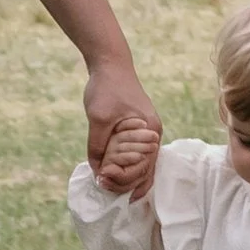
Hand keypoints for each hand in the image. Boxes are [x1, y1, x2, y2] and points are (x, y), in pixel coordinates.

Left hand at [83, 57, 161, 187]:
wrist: (111, 65)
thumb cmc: (107, 88)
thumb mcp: (98, 118)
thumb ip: (98, 146)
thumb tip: (97, 172)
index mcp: (150, 131)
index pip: (142, 167)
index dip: (122, 177)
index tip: (102, 177)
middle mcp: (153, 135)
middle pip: (145, 170)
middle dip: (124, 182)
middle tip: (102, 184)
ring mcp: (147, 134)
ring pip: (142, 166)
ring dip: (126, 177)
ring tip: (106, 183)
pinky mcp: (138, 132)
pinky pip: (137, 157)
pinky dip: (127, 168)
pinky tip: (114, 175)